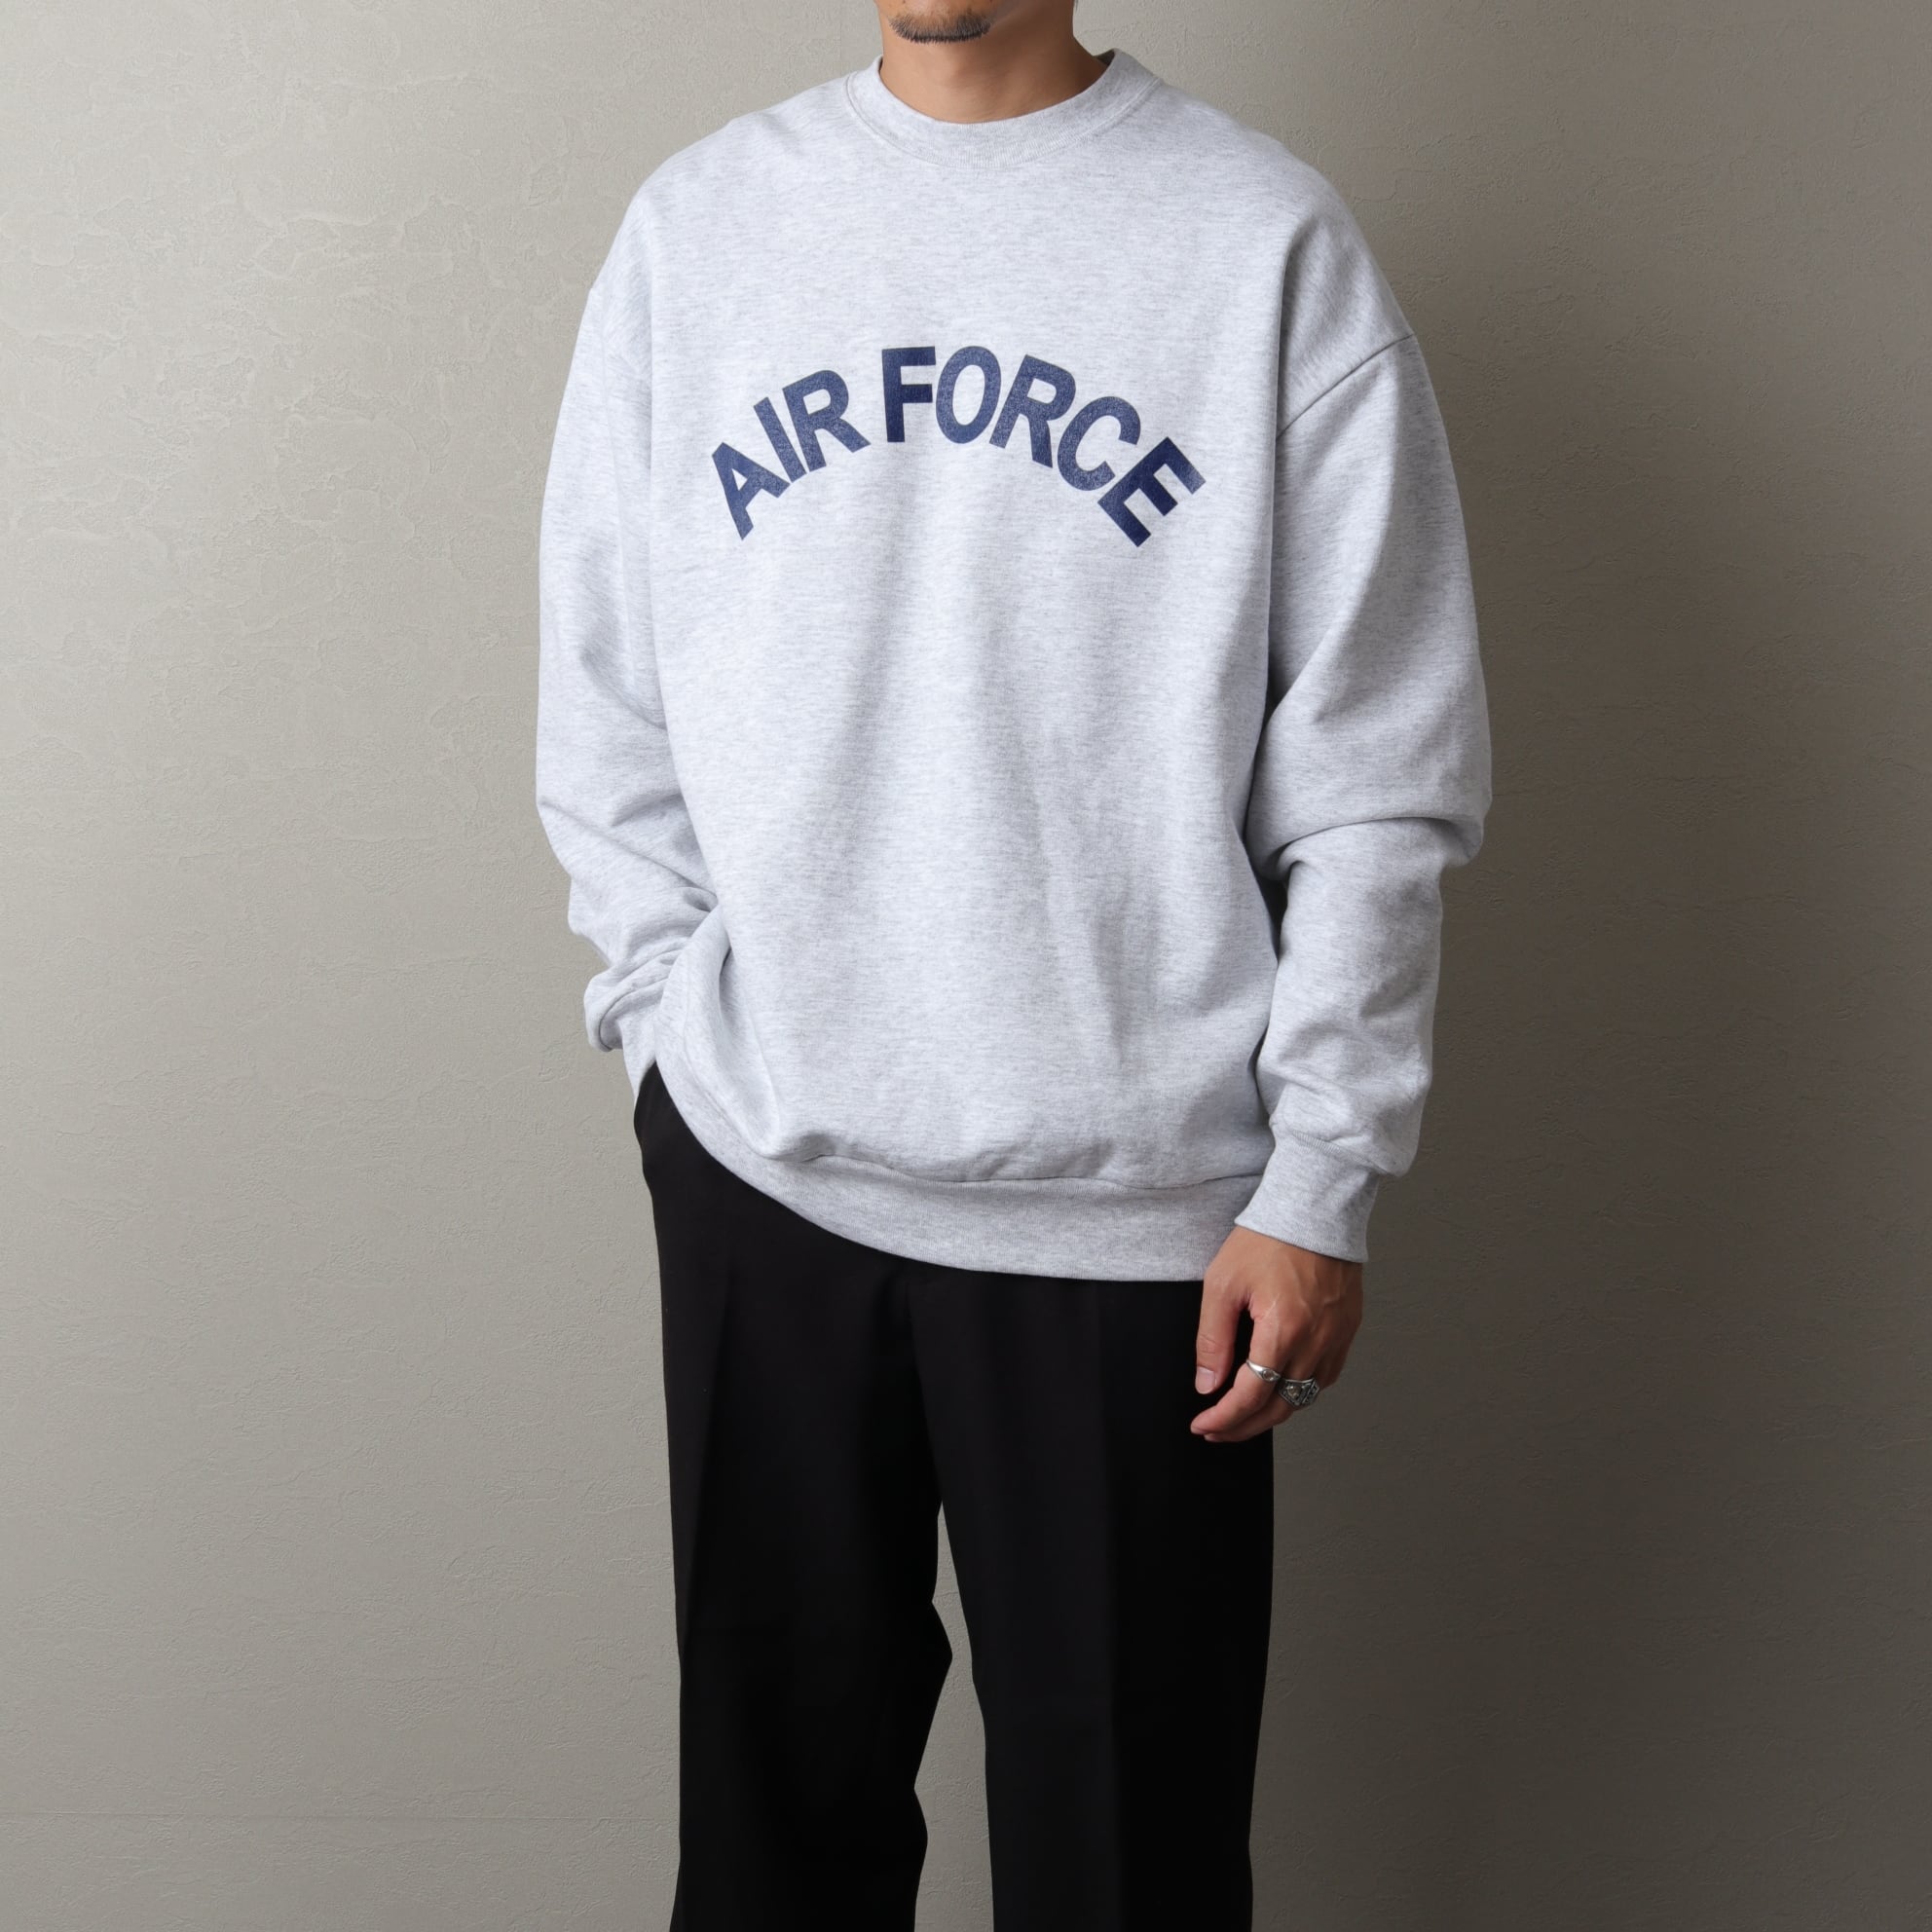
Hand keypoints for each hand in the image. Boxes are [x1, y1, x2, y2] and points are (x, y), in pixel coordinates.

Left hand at [1190, 1226, 1363, 1441]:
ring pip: (1305, 1397)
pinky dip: (1299, 1391)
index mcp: (1284, 1330)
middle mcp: (1317, 1341)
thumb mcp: (1223, 1285)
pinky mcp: (1347, 1330)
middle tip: (1217, 1430)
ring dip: (1272, 1412)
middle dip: (1244, 1426)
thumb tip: (1207, 1385)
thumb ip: (1212, 1340)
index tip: (1203, 1425)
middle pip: (1280, 1407)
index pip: (1251, 1395)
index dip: (1224, 1417)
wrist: (1314, 1209)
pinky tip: (1279, 1387)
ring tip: (1243, 1413)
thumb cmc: (1267, 1239)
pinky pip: (1324, 1377)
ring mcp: (1337, 1338)